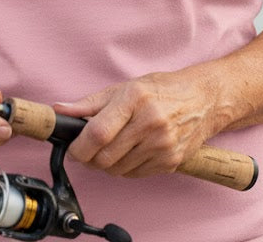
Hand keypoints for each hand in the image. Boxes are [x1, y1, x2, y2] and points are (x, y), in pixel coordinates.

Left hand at [54, 68, 218, 177]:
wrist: (203, 99)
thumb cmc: (161, 90)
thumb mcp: (124, 88)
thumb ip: (90, 103)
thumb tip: (59, 110)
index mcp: (135, 99)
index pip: (98, 133)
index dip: (78, 147)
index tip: (72, 148)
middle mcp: (150, 122)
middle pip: (105, 157)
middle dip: (89, 158)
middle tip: (87, 151)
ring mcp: (162, 144)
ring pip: (118, 169)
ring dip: (106, 165)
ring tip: (110, 148)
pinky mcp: (170, 161)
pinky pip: (135, 174)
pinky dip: (124, 168)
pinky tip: (128, 152)